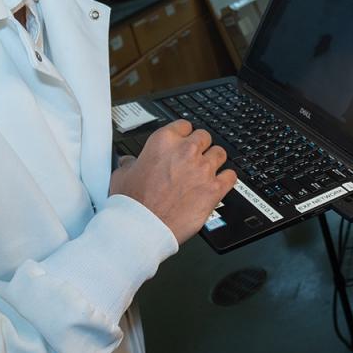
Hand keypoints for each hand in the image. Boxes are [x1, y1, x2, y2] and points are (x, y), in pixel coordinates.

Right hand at [109, 121, 236, 244]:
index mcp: (164, 142)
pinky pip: (231, 176)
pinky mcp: (214, 188)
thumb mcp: (122, 175)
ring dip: (214, 160)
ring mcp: (203, 169)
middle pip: (204, 137)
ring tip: (207, 170)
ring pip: (220, 153)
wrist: (142, 227)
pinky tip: (220, 182)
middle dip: (200, 146)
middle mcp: (186, 151)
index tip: (183, 141)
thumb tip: (130, 162)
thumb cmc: (132, 204)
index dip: (183, 135)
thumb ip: (130, 163)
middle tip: (193, 158)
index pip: (184, 125)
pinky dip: (226, 179)